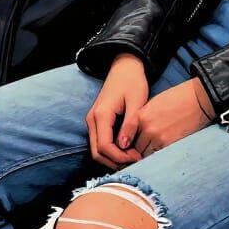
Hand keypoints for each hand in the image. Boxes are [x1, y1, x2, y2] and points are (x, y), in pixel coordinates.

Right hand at [85, 54, 149, 169]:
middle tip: (135, 161)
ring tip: (132, 157)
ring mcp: (93, 120)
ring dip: (112, 158)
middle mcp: (92, 119)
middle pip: (97, 152)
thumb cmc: (132, 81)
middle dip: (115, 161)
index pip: (104, 146)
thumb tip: (124, 146)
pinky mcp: (97, 120)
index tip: (136, 158)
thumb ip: (130, 124)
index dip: (119, 157)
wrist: (125, 66)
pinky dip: (110, 150)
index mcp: (101, 114)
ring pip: (96, 149)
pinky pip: (99, 141)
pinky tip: (126, 149)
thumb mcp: (136, 101)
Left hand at [133, 79, 213, 158]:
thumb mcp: (154, 103)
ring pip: (145, 154)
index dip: (126, 142)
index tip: (128, 146)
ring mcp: (159, 138)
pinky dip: (157, 156)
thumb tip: (135, 132)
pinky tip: (160, 152)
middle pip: (135, 147)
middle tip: (139, 151)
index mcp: (141, 115)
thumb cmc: (177, 98)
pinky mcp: (170, 145)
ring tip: (150, 153)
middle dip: (137, 150)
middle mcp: (147, 128)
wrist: (197, 99)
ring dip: (147, 155)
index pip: (126, 135)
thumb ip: (142, 117)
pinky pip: (158, 156)